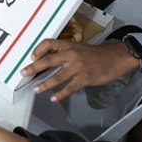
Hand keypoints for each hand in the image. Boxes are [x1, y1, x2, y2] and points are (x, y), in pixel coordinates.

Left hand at [19, 39, 138, 101]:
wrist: (116, 57)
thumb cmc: (97, 53)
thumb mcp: (79, 47)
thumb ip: (65, 53)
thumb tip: (49, 61)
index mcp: (69, 45)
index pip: (48, 43)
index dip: (38, 50)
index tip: (32, 57)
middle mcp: (71, 54)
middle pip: (48, 61)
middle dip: (34, 68)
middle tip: (24, 73)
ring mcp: (78, 67)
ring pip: (57, 77)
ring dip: (45, 84)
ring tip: (36, 89)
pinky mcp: (85, 78)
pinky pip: (69, 88)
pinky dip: (61, 94)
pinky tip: (54, 98)